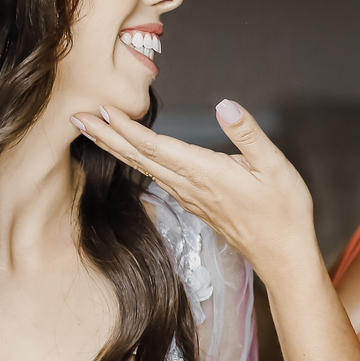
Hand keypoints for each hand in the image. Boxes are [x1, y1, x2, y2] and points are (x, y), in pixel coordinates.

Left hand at [70, 100, 316, 285]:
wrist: (283, 255)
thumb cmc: (283, 211)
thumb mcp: (274, 165)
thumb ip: (247, 133)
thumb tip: (224, 105)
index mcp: (205, 172)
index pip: (157, 147)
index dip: (127, 129)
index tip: (102, 111)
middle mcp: (190, 185)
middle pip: (139, 158)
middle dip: (106, 136)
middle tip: (76, 117)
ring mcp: (190, 196)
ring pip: (144, 168)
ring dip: (116, 147)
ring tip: (93, 130)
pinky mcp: (195, 203)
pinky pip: (157, 178)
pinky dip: (136, 160)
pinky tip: (129, 154)